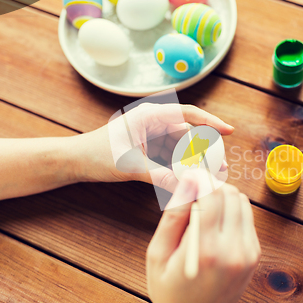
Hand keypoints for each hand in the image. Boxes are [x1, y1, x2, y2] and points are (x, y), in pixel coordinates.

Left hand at [73, 103, 232, 191]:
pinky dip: (181, 168)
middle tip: (220, 169)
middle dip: (204, 152)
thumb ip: (161, 177)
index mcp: (150, 115)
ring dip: (194, 162)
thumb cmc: (96, 155)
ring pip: (182, 148)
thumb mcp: (131, 167)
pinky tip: (191, 180)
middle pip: (188, 135)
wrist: (74, 162)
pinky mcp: (150, 149)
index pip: (188, 114)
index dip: (211, 121)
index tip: (229, 131)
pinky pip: (172, 158)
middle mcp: (154, 122)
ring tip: (211, 177)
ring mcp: (152, 136)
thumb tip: (188, 189)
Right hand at [147, 171, 260, 302]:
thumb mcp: (158, 254)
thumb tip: (189, 180)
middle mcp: (234, 251)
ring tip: (203, 209)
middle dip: (211, 185)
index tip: (189, 171)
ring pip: (241, 201)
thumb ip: (174, 215)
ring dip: (223, 197)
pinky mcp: (255, 255)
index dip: (201, 177)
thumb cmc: (169, 290)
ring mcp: (248, 253)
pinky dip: (232, 211)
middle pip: (230, 193)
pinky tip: (215, 223)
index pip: (213, 195)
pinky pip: (247, 216)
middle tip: (193, 192)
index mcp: (206, 251)